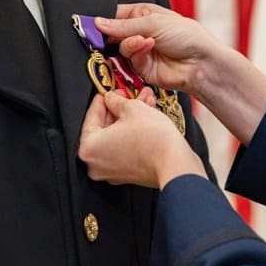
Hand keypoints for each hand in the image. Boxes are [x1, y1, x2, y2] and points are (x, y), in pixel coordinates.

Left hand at [78, 90, 205, 188]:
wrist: (176, 163)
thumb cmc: (153, 140)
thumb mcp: (132, 109)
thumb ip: (116, 101)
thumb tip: (111, 98)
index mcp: (89, 148)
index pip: (91, 117)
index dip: (101, 100)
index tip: (107, 92)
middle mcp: (96, 164)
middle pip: (105, 128)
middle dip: (119, 108)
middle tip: (127, 95)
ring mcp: (112, 171)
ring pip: (117, 137)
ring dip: (129, 118)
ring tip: (142, 102)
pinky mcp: (128, 174)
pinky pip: (125, 148)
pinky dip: (133, 133)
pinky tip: (146, 117)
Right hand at [94, 3, 222, 93]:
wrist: (201, 62)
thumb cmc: (185, 34)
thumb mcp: (153, 22)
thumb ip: (123, 25)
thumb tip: (96, 22)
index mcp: (141, 14)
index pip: (114, 15)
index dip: (102, 19)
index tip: (88, 23)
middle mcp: (138, 32)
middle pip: (112, 33)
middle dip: (109, 34)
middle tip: (101, 36)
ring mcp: (139, 51)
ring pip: (119, 47)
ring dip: (129, 43)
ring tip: (144, 41)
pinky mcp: (141, 68)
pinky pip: (128, 60)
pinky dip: (136, 52)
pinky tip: (148, 46)